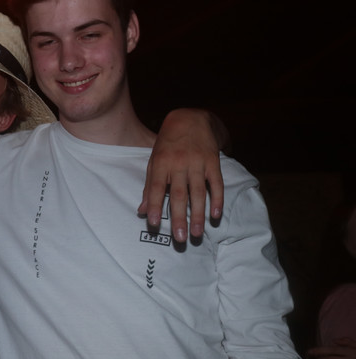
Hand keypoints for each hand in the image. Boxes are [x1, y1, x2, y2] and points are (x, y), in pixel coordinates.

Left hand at [139, 108, 225, 242]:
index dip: (154, 206)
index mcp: (160, 163)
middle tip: (180, 239)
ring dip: (198, 215)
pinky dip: (217, 200)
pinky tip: (215, 216)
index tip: (153, 224)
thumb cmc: (167, 144)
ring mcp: (197, 162)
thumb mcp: (154, 161)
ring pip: (198, 192)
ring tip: (197, 233)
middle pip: (178, 194)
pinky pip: (216, 184)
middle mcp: (178, 163)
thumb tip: (141, 211)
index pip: (156, 188)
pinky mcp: (213, 162)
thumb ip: (148, 186)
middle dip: (179, 218)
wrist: (191, 119)